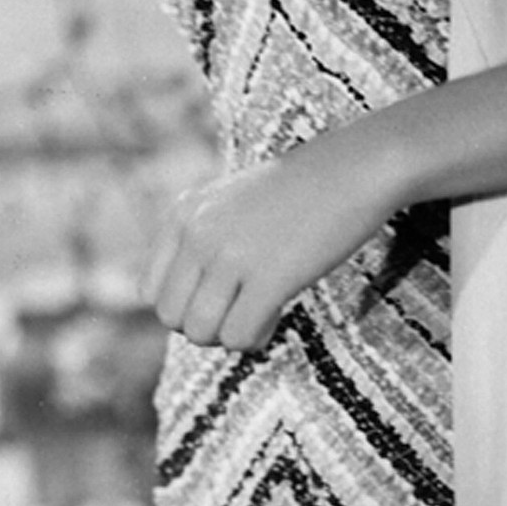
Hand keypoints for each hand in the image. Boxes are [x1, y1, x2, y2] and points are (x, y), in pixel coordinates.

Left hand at [144, 128, 391, 351]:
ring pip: (201, 333)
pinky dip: (256, 337)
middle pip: (173, 318)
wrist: (355, 167)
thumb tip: (177, 312)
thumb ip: (198, 240)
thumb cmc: (299, 189)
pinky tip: (278, 312)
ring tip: (263, 309)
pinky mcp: (268, 276)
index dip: (186, 304)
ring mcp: (231, 253)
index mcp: (185, 212)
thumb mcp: (230, 201)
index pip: (151, 292)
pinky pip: (239, 336)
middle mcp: (199, 231)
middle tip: (243, 306)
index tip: (220, 294)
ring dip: (231, 332)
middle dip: (207, 323)